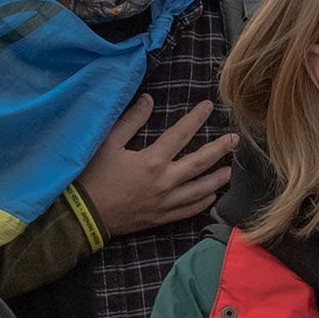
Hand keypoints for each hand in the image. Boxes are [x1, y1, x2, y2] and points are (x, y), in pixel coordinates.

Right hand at [76, 96, 238, 239]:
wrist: (83, 216)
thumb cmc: (93, 177)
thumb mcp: (108, 143)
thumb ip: (131, 120)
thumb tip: (148, 99)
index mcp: (153, 160)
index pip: (181, 134)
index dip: (196, 118)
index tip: (209, 107)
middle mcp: (165, 182)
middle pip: (200, 164)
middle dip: (220, 150)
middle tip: (235, 140)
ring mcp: (165, 202)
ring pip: (200, 190)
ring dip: (217, 179)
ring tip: (230, 170)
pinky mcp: (161, 218)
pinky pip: (189, 211)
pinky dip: (203, 203)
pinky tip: (211, 196)